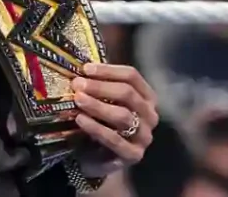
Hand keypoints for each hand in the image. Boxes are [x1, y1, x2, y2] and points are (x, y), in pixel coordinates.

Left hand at [71, 63, 158, 177]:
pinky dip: (96, 128)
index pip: (132, 77)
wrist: (97, 160)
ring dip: (98, 105)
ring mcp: (144, 136)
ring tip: (78, 99)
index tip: (85, 69)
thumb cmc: (102, 125)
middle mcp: (150, 115)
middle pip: (128, 94)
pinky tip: (81, 119)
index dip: (109, 71)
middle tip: (78, 84)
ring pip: (123, 115)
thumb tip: (82, 68)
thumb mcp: (103, 102)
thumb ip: (99, 86)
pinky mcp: (134, 155)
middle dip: (100, 87)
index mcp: (147, 97)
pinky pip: (115, 139)